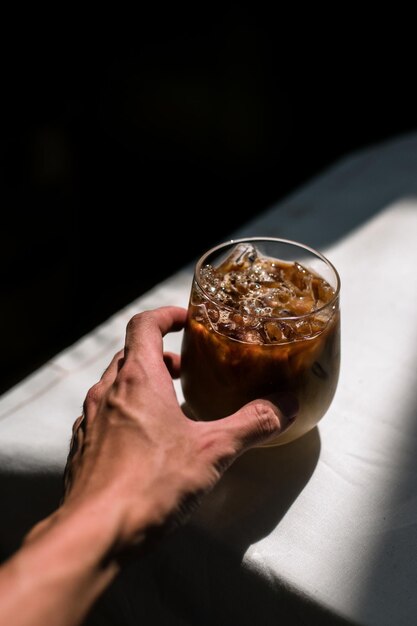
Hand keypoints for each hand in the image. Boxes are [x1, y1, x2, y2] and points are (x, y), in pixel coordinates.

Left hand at [62, 306, 296, 554]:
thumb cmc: (150, 485)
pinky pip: (104, 417)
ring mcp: (89, 421)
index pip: (144, 325)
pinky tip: (146, 444)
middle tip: (186, 369)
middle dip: (160, 355)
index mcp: (137, 379)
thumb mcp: (213, 451)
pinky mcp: (82, 450)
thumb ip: (252, 423)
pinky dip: (126, 415)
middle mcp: (107, 393)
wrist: (94, 534)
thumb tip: (286, 405)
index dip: (166, 316)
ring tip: (171, 406)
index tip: (187, 320)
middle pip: (129, 355)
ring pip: (115, 386)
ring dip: (142, 386)